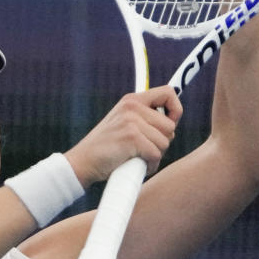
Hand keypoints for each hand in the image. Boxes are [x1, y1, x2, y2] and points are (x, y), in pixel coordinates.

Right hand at [65, 85, 182, 186]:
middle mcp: (132, 106)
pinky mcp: (132, 138)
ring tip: (138, 158)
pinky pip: (155, 154)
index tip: (170, 125)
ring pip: (164, 142)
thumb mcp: (123, 124)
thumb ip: (144, 119)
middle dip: (162, 142)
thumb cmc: (106, 148)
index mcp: (132, 100)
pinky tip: (137, 166)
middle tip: (145, 149)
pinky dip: (149, 165)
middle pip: (170, 126)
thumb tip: (173, 123)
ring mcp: (131, 121)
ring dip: (155, 156)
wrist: (83, 162)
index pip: (168, 92)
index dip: (176, 110)